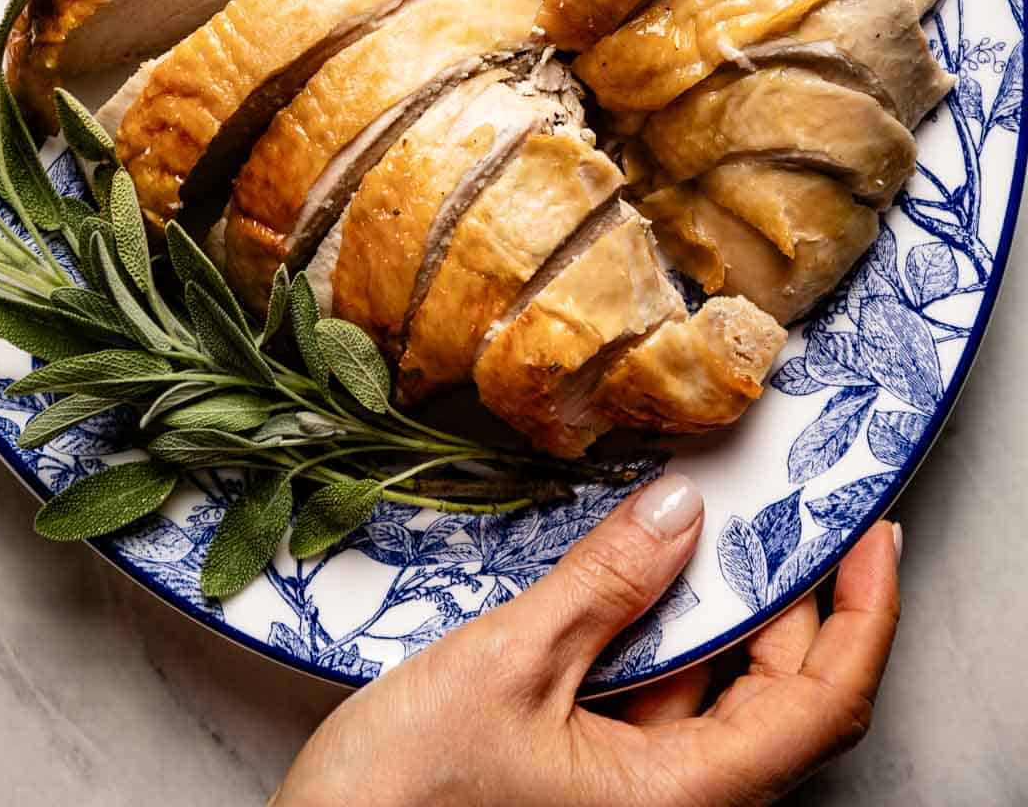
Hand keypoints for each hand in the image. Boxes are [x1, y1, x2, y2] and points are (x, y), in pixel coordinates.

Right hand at [276, 476, 900, 806]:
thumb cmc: (403, 799)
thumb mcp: (509, 666)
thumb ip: (606, 585)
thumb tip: (682, 511)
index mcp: (683, 799)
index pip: (821, 702)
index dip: (862, 613)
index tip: (873, 533)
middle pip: (782, 698)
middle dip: (793, 596)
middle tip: (779, 499)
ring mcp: (636, 799)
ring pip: (721, 698)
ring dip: (725, 610)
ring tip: (712, 518)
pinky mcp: (594, 785)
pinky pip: (664, 706)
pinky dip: (668, 635)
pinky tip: (642, 575)